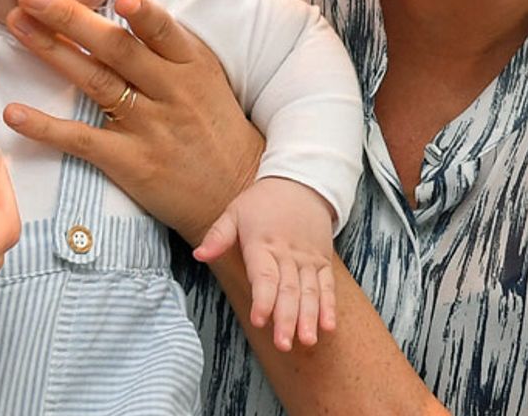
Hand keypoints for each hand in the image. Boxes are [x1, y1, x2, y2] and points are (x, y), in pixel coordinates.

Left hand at [0, 0, 262, 243]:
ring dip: (51, 51)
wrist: (237, 192)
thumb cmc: (214, 126)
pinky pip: (82, 140)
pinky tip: (14, 113)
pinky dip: (46, 127)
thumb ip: (167, 46)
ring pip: (95, 82)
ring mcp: (150, 127)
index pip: (165, 32)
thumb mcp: (206, 78)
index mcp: (191, 64)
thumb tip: (122, 1)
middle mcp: (171, 91)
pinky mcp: (131, 162)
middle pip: (116, 49)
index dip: (145, 15)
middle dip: (71, 17)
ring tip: (17, 26)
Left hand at [194, 176, 338, 350]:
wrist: (300, 183)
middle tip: (283, 343)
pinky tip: (328, 327)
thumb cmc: (261, 201)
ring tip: (307, 341)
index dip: (263, 299)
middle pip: (288, 290)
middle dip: (286, 319)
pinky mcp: (322, 262)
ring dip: (309, 318)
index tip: (259, 320)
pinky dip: (328, 306)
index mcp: (262, 243)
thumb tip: (199, 255)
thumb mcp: (234, 211)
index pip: (264, 276)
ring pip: (310, 292)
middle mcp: (288, 254)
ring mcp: (307, 259)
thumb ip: (217, 236)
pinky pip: (327, 286)